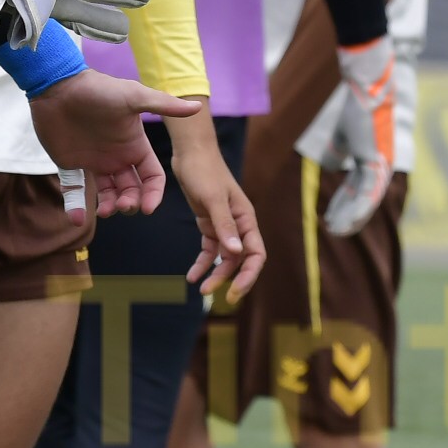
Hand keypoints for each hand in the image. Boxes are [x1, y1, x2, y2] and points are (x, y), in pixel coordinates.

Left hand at [29, 70, 197, 216]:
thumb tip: (198, 108)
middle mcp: (117, 157)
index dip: (153, 194)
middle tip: (122, 205)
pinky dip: (76, 207)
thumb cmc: (99, 90)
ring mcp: (95, 162)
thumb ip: (164, 105)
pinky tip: (77, 217)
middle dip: (131, 203)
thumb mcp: (134, 97)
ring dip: (109, 207)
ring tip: (104, 210)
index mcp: (135, 146)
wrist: (59, 86)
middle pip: (132, 190)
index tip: (147, 208)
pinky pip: (76, 191)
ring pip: (108, 194)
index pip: (152, 178)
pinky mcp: (71, 165)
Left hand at [165, 110, 263, 298]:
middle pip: (241, 260)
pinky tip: (192, 276)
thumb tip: (236, 253)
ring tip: (200, 288)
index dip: (248, 275)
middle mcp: (239, 225)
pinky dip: (202, 263)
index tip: (234, 292)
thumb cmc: (205, 171)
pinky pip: (209, 249)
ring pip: (224, 257)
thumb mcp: (213, 198)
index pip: (255, 254)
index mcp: (246, 219)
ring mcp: (224, 225)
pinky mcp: (209, 223)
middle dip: (229, 279)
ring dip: (215, 273)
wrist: (191, 153)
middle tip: (212, 295)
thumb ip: (224, 225)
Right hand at [309, 36, 394, 236]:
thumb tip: (328, 165)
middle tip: (333, 229)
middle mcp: (380, 168)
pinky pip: (369, 193)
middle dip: (348, 216)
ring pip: (368, 201)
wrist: (367, 92)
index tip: (329, 217)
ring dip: (352, 217)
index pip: (356, 190)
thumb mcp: (342, 137)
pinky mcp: (378, 163)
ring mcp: (382, 167)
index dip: (343, 205)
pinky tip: (346, 220)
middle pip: (365, 200)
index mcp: (372, 162)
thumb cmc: (356, 111)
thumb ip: (338, 153)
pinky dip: (357, 209)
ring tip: (336, 230)